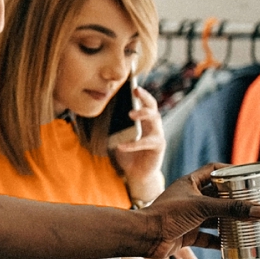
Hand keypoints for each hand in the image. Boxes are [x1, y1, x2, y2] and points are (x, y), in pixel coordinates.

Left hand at [110, 86, 166, 200]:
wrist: (136, 174)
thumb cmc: (127, 154)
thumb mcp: (118, 138)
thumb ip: (115, 127)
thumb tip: (101, 114)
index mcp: (145, 121)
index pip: (146, 103)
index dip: (142, 93)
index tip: (134, 84)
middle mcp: (154, 126)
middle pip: (153, 107)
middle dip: (145, 97)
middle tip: (136, 91)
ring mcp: (158, 136)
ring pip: (156, 119)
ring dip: (143, 114)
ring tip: (130, 114)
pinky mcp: (158, 148)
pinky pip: (147, 142)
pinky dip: (133, 144)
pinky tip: (121, 146)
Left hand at [135, 164, 259, 257]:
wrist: (145, 237)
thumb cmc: (167, 214)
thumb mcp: (202, 207)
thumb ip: (231, 209)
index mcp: (190, 183)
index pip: (213, 171)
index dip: (230, 171)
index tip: (247, 175)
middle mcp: (189, 199)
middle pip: (217, 196)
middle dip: (235, 200)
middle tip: (254, 201)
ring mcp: (188, 217)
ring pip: (214, 218)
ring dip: (229, 222)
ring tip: (249, 223)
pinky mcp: (187, 234)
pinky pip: (208, 237)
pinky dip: (220, 241)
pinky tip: (234, 244)